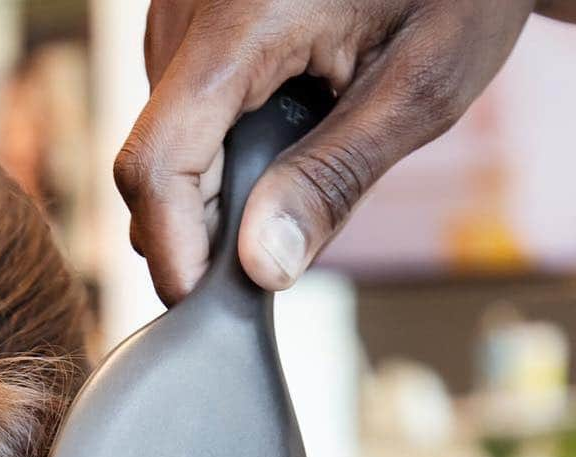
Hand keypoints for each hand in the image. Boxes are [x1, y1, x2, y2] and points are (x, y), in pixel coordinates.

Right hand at [115, 0, 536, 303]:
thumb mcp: (420, 88)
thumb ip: (334, 180)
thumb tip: (262, 268)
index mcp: (241, 19)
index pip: (161, 163)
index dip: (174, 253)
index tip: (207, 308)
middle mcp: (187, 6)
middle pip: (155, 164)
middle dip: (201, 231)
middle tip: (283, 247)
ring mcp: (177, 10)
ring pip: (162, 147)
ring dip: (213, 193)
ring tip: (300, 166)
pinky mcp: (183, 21)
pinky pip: (177, 117)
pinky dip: (216, 155)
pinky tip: (282, 135)